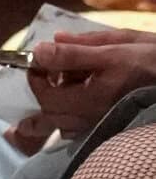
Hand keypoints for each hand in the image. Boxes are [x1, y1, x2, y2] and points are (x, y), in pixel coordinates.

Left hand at [15, 28, 155, 144]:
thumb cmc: (151, 61)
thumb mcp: (115, 47)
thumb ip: (75, 51)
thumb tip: (41, 50)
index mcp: (92, 98)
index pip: (46, 96)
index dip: (35, 77)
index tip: (37, 59)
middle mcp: (93, 118)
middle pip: (50, 114)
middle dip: (43, 90)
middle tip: (49, 69)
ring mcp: (100, 127)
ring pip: (62, 126)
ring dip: (53, 106)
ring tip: (63, 85)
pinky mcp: (107, 129)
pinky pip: (76, 131)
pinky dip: (66, 117)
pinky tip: (75, 101)